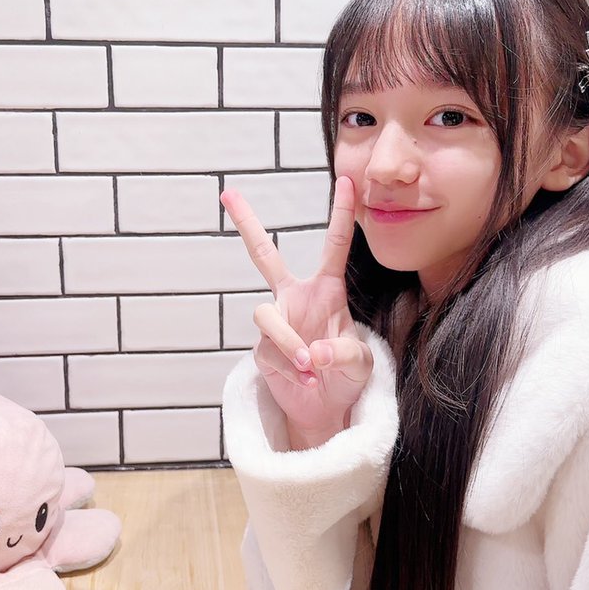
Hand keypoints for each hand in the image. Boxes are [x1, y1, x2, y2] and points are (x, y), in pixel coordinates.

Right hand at [221, 176, 372, 448]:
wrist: (325, 410)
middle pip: (264, 255)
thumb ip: (344, 354)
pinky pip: (270, 351)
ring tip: (310, 368)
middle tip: (228, 193)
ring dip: (289, 343)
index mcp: (326, 291)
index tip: (347, 180)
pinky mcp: (262, 349)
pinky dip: (291, 368)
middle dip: (246, 224)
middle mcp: (296, 298)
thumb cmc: (346, 377)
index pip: (334, 245)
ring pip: (267, 316)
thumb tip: (314, 352)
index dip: (340, 213)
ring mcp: (277, 322)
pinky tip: (305, 381)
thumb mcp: (360, 364)